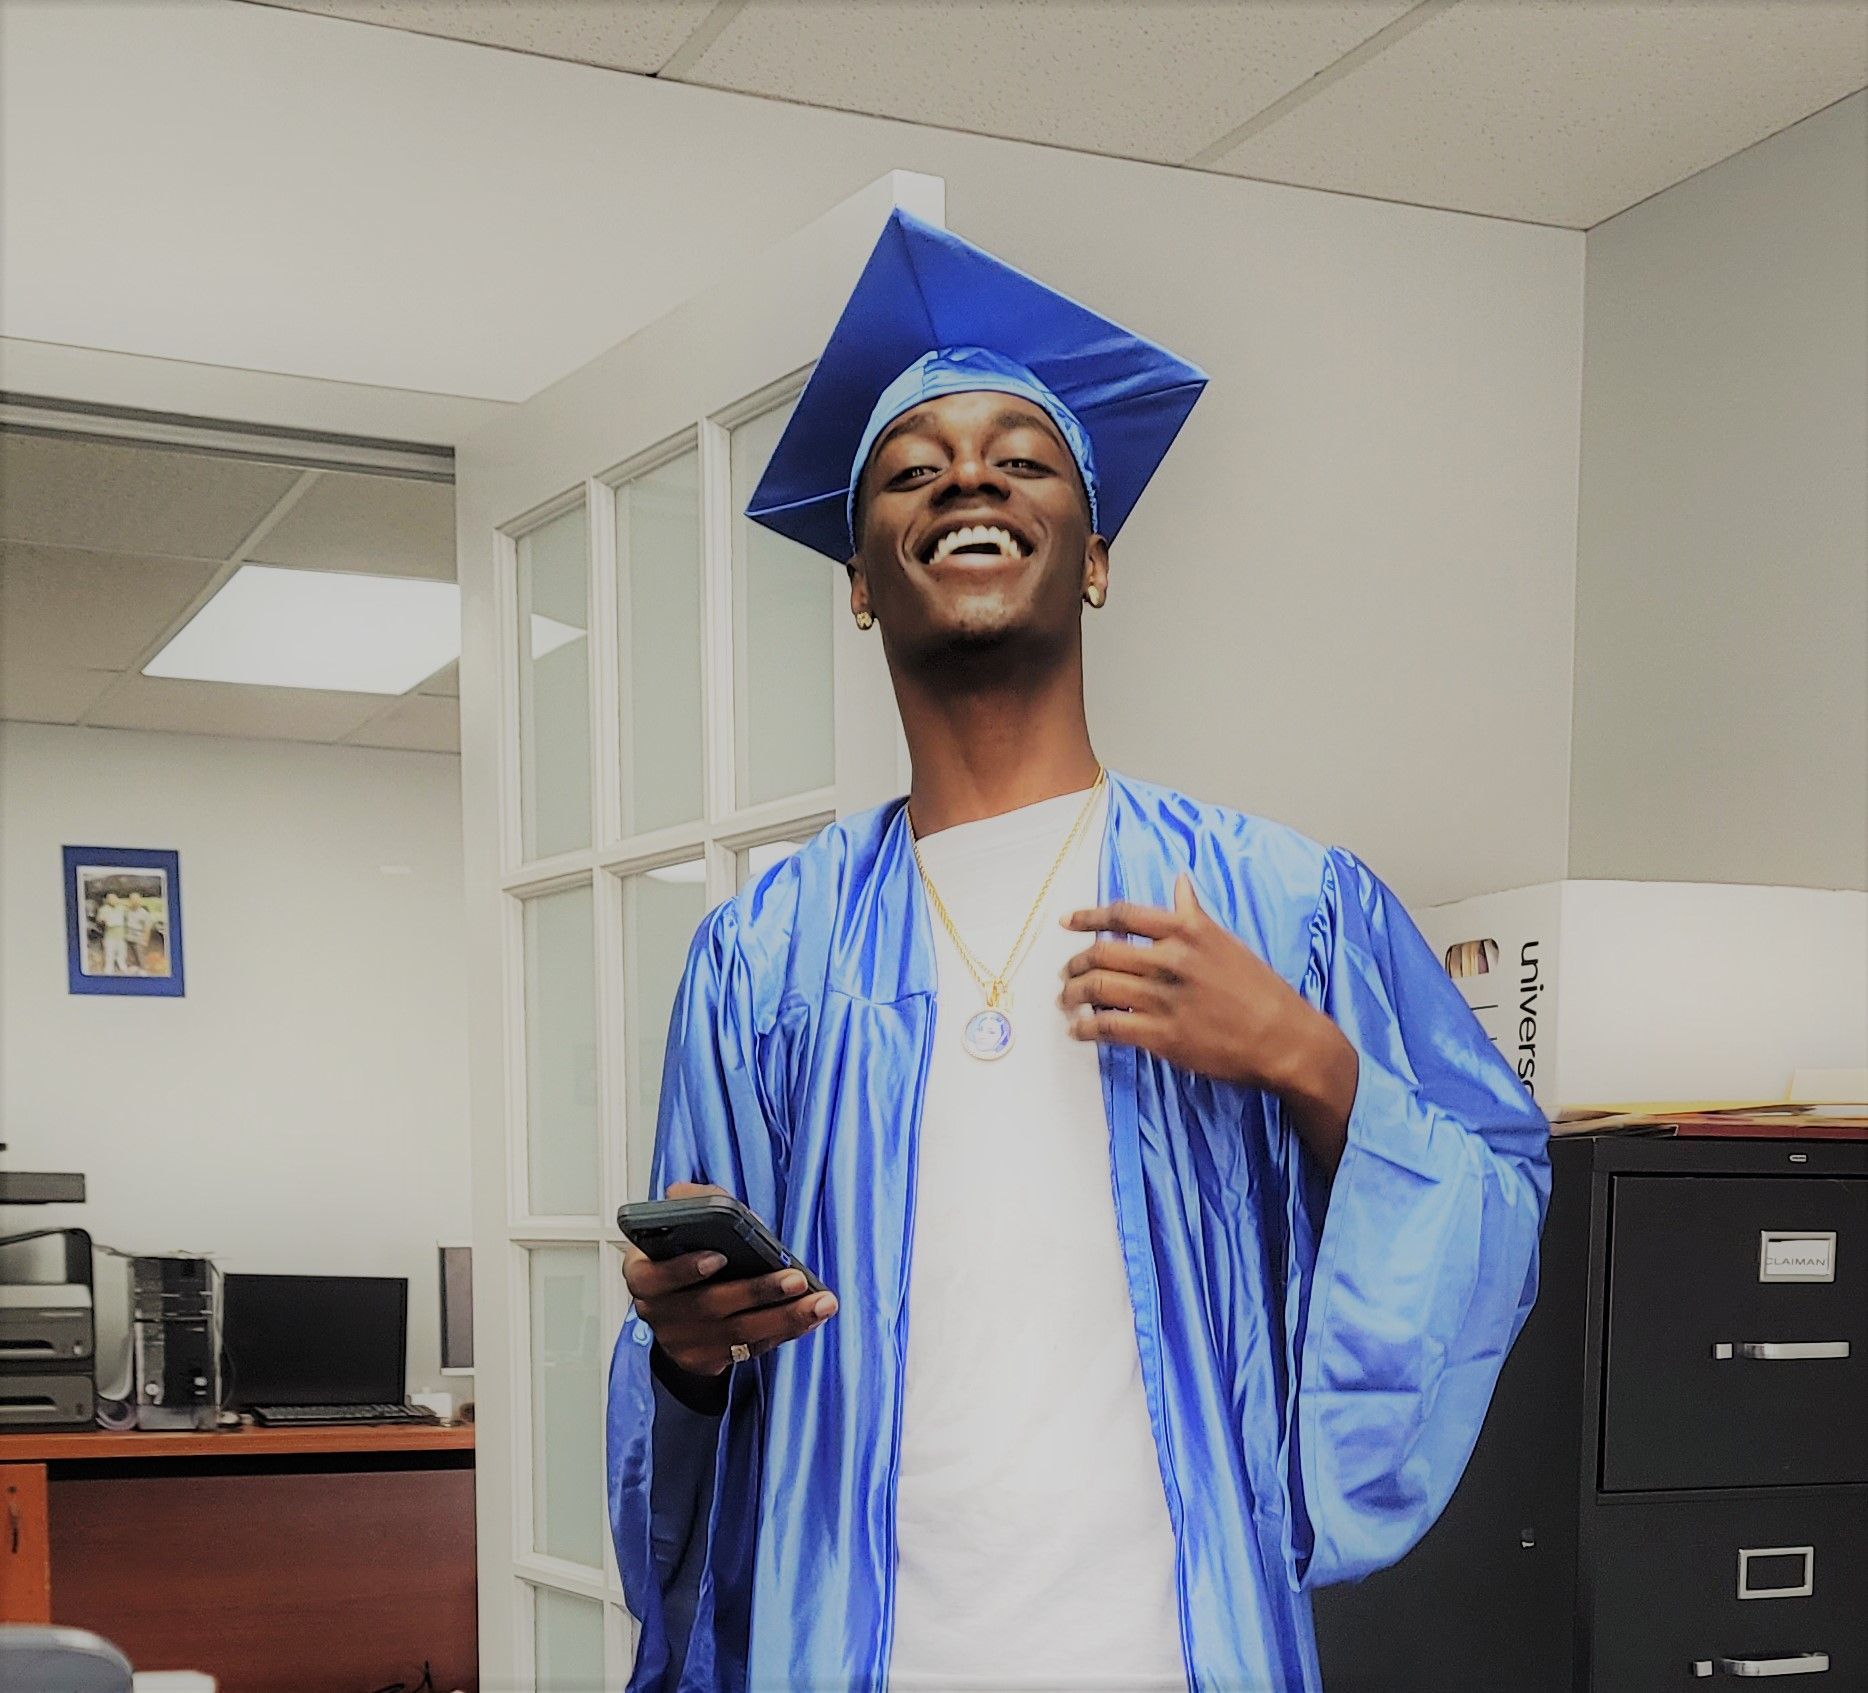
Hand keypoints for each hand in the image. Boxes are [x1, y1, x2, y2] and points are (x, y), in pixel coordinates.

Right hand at [622, 1181, 838, 1377]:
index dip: (684, 1269)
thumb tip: (713, 1202)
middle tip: (795, 1279)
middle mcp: (658, 1313)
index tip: (720, 1257)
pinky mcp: (706, 1360)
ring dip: (784, 1319)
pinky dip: (784, 1333)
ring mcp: (681, 1342)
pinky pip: (749, 1350)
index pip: (654, 1277)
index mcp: (644, 1273)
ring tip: (820, 1303)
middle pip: (709, 1307)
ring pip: (737, 1335)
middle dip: (757, 1293)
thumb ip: (693, 1202)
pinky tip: (810, 1317)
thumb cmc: (686, 1252)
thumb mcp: (682, 1221)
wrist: (680, 1299)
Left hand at [1060, 875, 1356, 1172]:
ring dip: (1073, 994)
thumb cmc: (1259, 988)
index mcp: (1186, 931)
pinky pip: (1108, 1027)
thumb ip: (1193, 913)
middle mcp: (1171, 959)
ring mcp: (1164, 998)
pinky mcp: (1162, 1035)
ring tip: (1067, 1001)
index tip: (1067, 922)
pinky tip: (1080, 1030)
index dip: (1088, 917)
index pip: (1123, 915)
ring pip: (1098, 989)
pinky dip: (1086, 1028)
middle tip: (1067, 972)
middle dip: (1076, 963)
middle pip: (1102, 952)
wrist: (1283, 1037)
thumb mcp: (1225, 940)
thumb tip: (1179, 881)